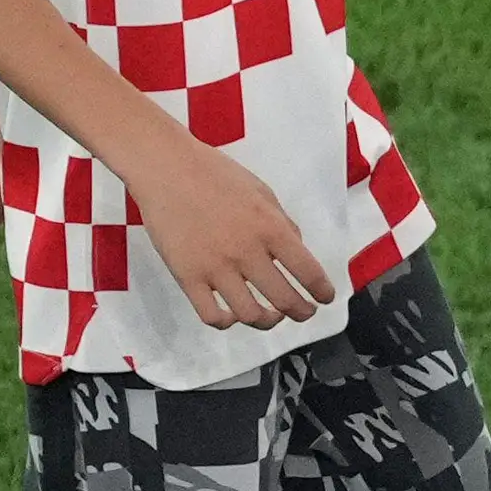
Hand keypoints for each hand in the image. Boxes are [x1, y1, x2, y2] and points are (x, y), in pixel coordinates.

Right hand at [137, 139, 338, 329]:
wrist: (165, 167)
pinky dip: (228, 322)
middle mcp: (246, 252)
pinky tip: (233, 314)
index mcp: (270, 228)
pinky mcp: (187, 277)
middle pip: (284, 300)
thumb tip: (298, 251)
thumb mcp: (262, 192)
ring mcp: (215, 268)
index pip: (308, 271)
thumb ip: (283, 223)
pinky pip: (211, 316)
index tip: (324, 298)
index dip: (322, 291)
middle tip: (304, 313)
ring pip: (251, 316)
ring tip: (271, 316)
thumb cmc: (215, 174)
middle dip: (302, 313)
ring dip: (268, 322)